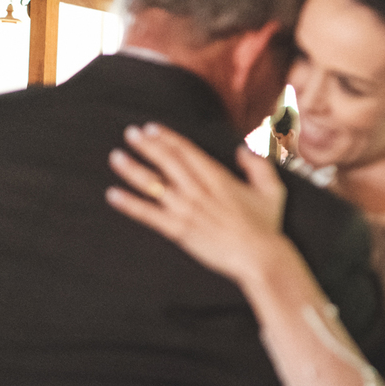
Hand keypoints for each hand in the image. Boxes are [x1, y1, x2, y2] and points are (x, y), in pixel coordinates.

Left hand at [106, 124, 285, 282]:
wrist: (259, 257)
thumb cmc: (266, 226)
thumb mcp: (271, 190)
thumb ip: (257, 165)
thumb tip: (242, 149)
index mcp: (218, 178)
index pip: (187, 151)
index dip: (167, 137)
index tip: (151, 128)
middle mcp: (198, 190)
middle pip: (167, 161)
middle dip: (147, 146)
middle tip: (130, 133)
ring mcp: (187, 210)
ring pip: (154, 184)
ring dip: (132, 169)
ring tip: (116, 157)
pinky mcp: (179, 230)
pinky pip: (149, 215)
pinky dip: (130, 204)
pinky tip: (113, 195)